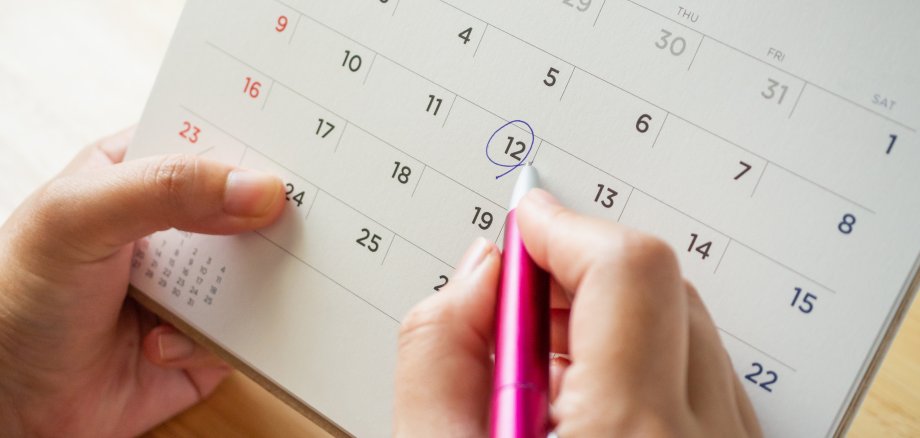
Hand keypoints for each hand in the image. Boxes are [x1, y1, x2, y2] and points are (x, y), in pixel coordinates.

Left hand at [0, 129, 284, 436]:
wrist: (11, 407)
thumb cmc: (15, 300)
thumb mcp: (78, 219)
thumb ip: (165, 189)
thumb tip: (259, 188)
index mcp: (137, 175)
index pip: (208, 140)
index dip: (252, 139)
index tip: (296, 145)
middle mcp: (171, 226)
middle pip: (248, 204)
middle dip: (271, 214)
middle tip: (291, 218)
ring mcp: (192, 283)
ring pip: (260, 268)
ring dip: (251, 283)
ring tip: (209, 297)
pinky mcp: (208, 337)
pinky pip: (249, 330)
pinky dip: (216, 340)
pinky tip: (163, 346)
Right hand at [394, 190, 760, 436]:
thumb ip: (440, 355)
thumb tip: (480, 272)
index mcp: (632, 434)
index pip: (626, 269)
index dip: (564, 230)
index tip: (525, 226)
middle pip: (663, 289)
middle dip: (581, 279)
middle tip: (518, 313)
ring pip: (688, 331)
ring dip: (612, 326)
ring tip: (545, 382)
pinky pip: (704, 380)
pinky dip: (644, 368)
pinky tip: (588, 409)